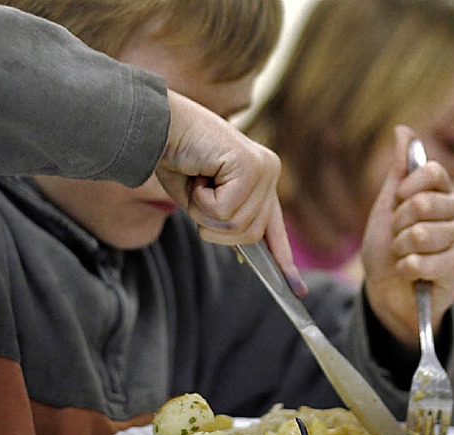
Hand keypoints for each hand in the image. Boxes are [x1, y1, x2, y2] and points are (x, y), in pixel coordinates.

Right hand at [157, 90, 305, 295]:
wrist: (156, 125)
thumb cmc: (174, 160)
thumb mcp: (203, 202)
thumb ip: (227, 222)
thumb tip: (245, 251)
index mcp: (261, 180)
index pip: (274, 228)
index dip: (283, 259)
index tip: (298, 290)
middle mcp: (269, 173)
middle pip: (250, 234)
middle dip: (214, 225)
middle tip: (198, 192)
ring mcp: (264, 169)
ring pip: (238, 226)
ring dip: (205, 212)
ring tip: (198, 181)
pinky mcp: (251, 166)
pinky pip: (226, 211)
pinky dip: (201, 201)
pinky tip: (199, 175)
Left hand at [362, 126, 453, 344]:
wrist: (385, 289)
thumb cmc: (387, 247)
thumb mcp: (387, 206)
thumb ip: (399, 170)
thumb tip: (403, 129)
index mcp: (442, 194)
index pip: (433, 171)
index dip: (407, 187)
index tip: (397, 202)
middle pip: (424, 202)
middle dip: (397, 223)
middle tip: (398, 237)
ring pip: (420, 234)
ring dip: (399, 248)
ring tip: (404, 256)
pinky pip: (422, 261)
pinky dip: (405, 268)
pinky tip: (409, 273)